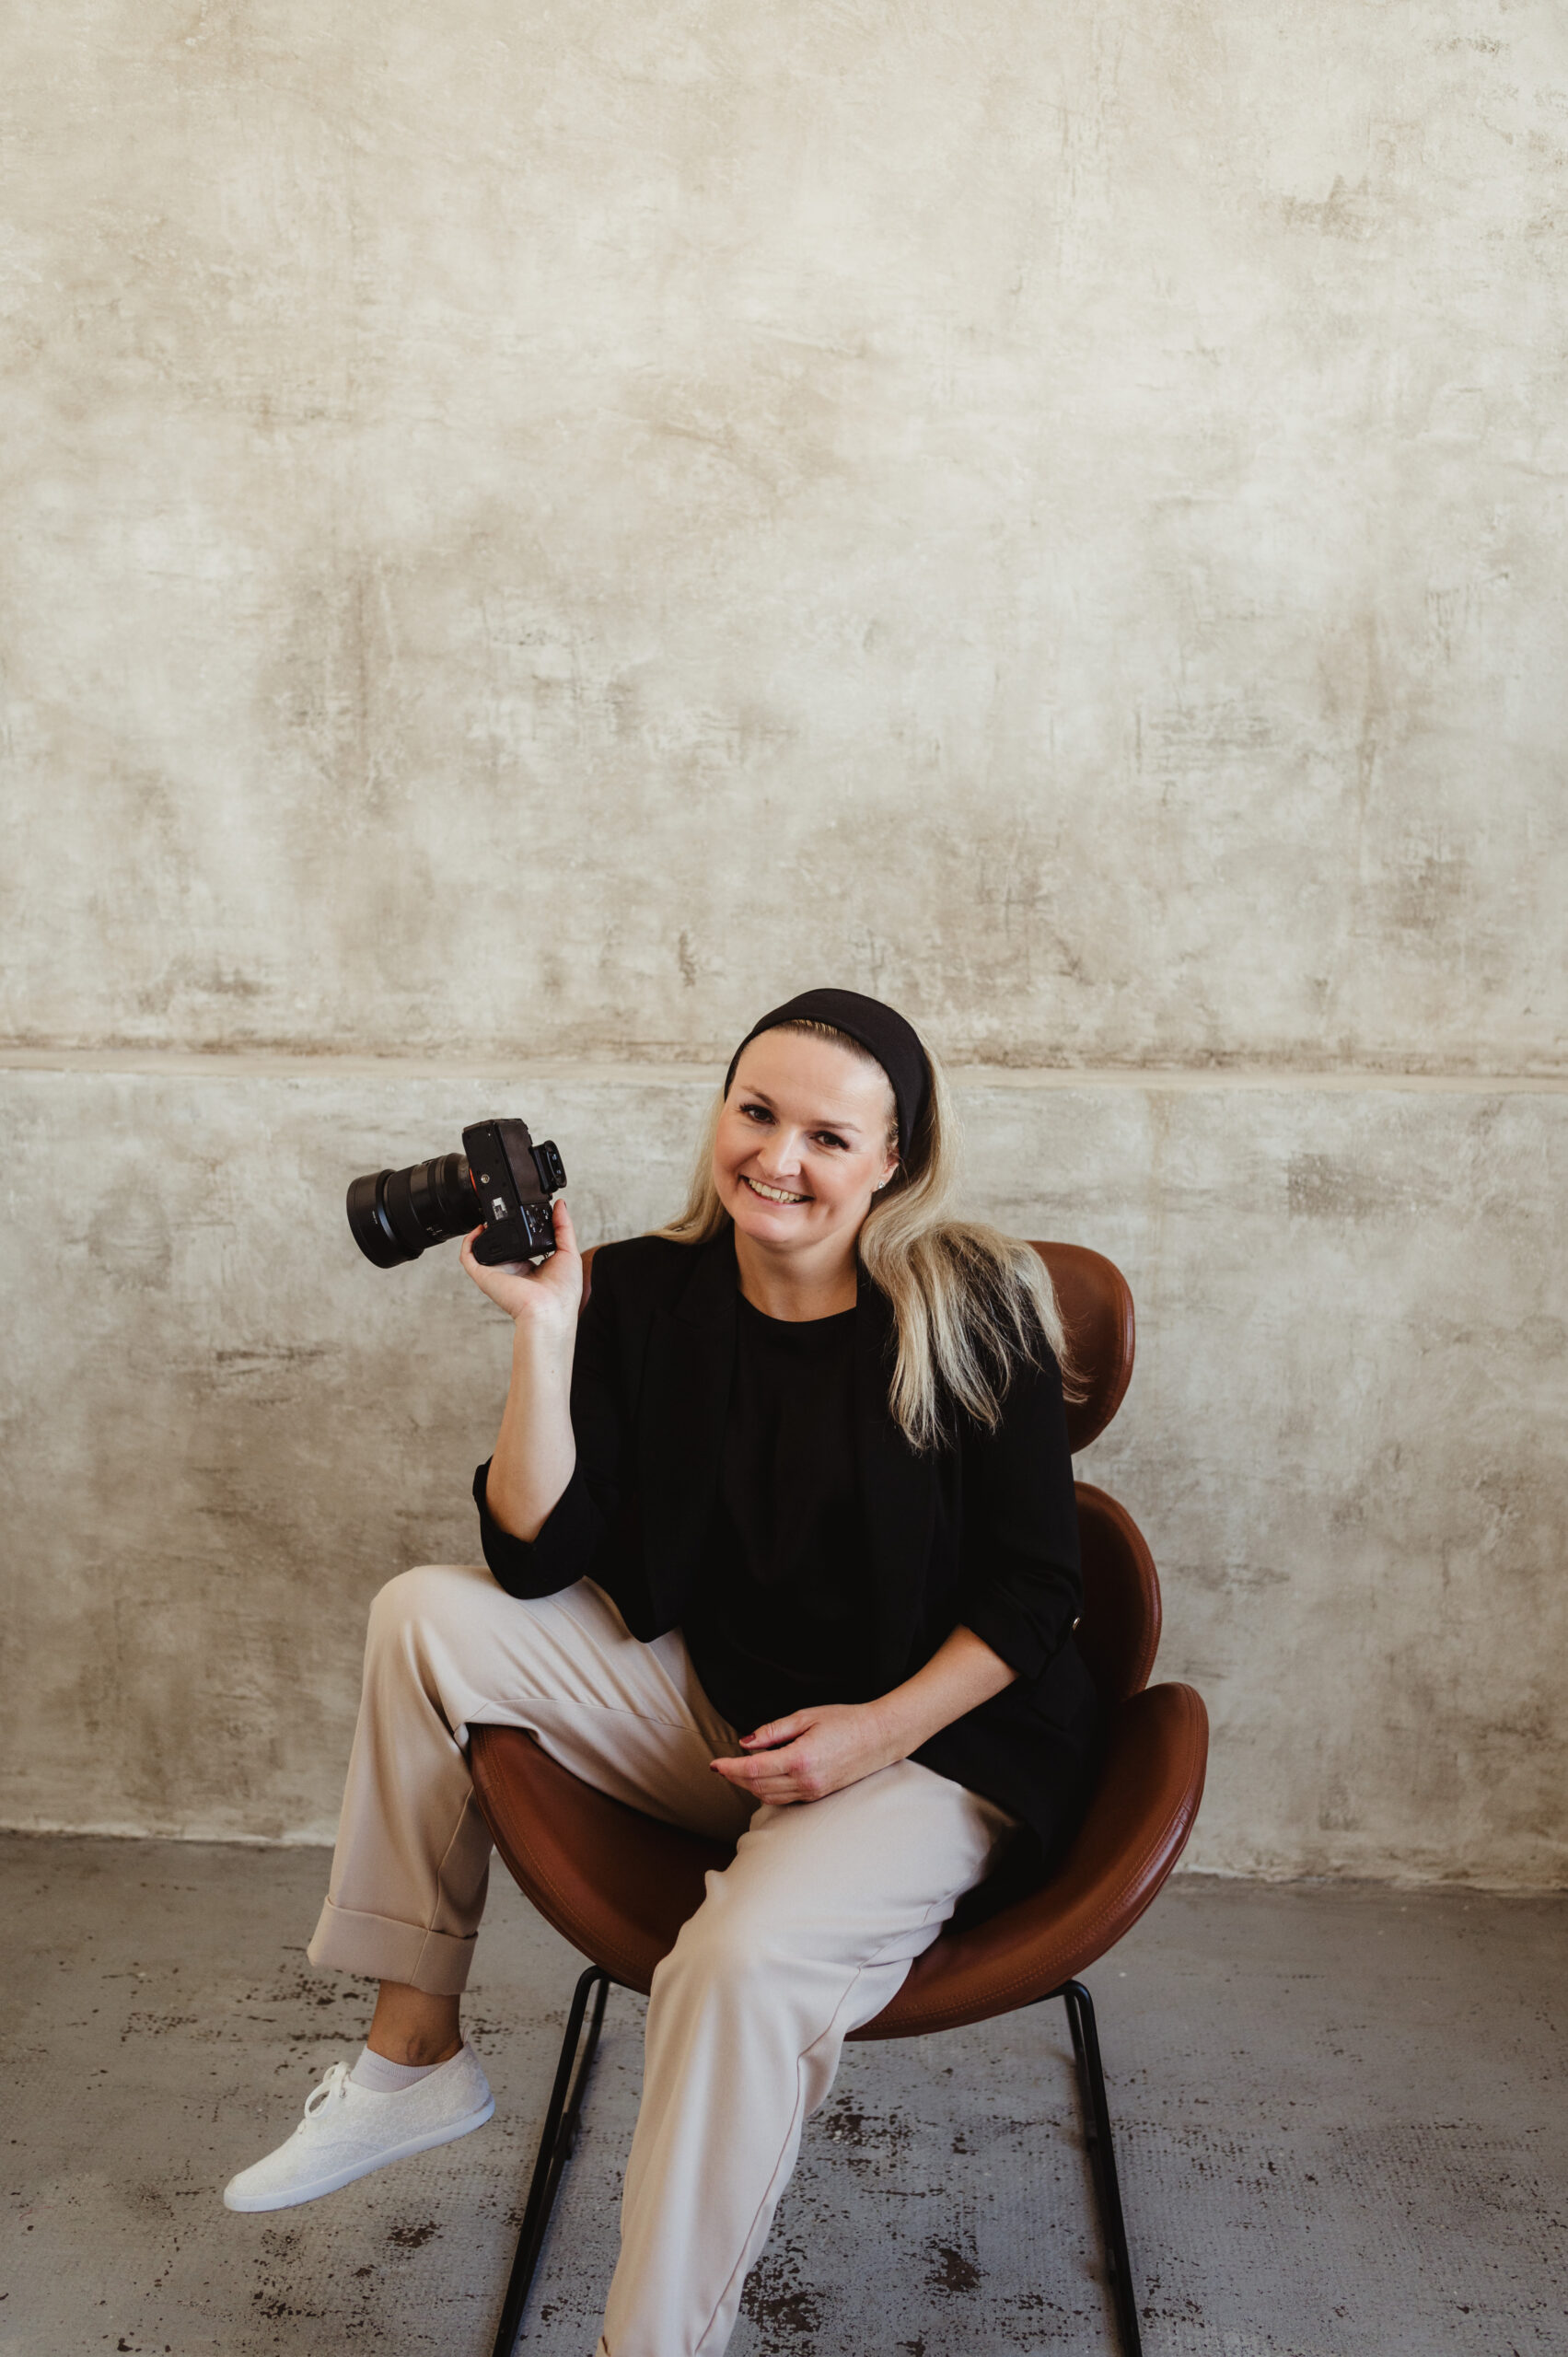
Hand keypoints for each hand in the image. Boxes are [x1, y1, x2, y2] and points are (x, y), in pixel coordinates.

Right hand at [459, 1198, 581, 1337]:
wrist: (549, 1311)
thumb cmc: (562, 1293)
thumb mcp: (569, 1253)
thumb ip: (563, 1227)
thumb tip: (560, 1204)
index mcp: (531, 1268)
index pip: (521, 1245)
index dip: (520, 1230)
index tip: (523, 1215)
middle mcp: (513, 1270)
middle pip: (501, 1246)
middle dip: (499, 1229)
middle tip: (502, 1212)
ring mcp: (498, 1272)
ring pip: (483, 1250)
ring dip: (482, 1232)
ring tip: (489, 1217)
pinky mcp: (485, 1276)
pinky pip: (469, 1257)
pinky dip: (468, 1242)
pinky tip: (477, 1229)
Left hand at [709, 1701, 906, 1806]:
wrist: (880, 1737)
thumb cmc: (846, 1721)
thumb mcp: (807, 1717)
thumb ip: (774, 1731)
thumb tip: (746, 1742)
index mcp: (800, 1759)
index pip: (754, 1770)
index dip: (730, 1768)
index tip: (715, 1763)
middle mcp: (805, 1782)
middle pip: (757, 1787)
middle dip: (735, 1778)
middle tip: (721, 1766)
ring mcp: (812, 1792)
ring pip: (768, 1797)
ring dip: (748, 1786)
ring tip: (737, 1772)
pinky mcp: (817, 1796)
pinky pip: (783, 1798)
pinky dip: (766, 1790)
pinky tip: (761, 1777)